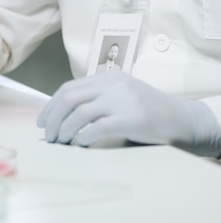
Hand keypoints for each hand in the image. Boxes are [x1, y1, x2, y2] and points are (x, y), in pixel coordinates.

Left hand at [37, 71, 220, 156]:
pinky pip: (98, 127)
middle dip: (53, 119)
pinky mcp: (131, 118)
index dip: (50, 106)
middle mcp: (112, 84)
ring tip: (61, 143)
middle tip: (48, 136)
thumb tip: (63, 113)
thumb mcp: (120, 94)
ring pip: (80, 112)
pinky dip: (84, 137)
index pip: (69, 88)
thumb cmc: (147, 110)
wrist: (180, 118)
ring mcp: (122, 100)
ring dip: (65, 130)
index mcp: (107, 77)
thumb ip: (97, 97)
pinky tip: (81, 145)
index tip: (42, 122)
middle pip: (70, 98)